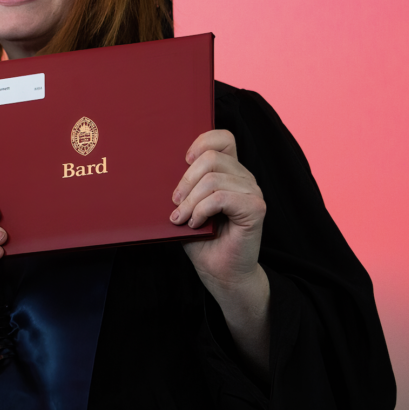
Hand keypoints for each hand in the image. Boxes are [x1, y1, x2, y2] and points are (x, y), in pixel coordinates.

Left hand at [170, 129, 270, 375]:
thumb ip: (181, 184)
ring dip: (191, 200)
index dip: (202, 141)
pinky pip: (221, 197)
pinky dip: (201, 210)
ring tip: (182, 217)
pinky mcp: (255, 208)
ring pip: (214, 178)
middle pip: (212, 157)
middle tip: (175, 202)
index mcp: (229, 171)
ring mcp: (252, 191)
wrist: (220, 271)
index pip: (222, 138)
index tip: (183, 160)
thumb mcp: (185, 205)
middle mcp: (244, 177)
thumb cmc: (201, 238)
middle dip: (185, 180)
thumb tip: (153, 164)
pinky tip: (194, 223)